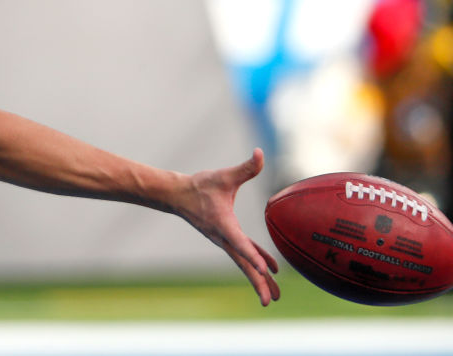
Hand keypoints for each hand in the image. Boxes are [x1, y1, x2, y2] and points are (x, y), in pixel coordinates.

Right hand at [173, 148, 280, 305]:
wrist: (178, 195)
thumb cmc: (200, 185)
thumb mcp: (224, 175)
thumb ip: (245, 167)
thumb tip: (260, 152)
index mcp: (223, 224)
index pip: (239, 242)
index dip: (252, 255)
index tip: (263, 270)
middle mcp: (223, 237)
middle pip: (243, 263)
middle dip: (257, 282)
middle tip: (270, 300)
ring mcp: (224, 241)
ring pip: (244, 264)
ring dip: (258, 280)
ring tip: (274, 297)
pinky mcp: (226, 238)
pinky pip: (244, 255)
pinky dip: (256, 263)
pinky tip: (270, 272)